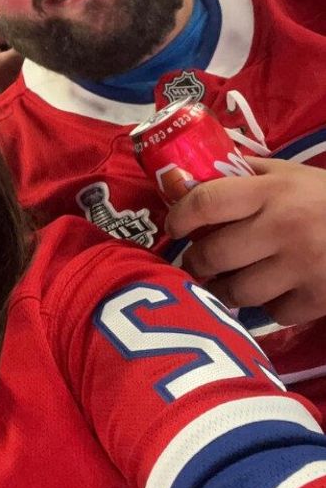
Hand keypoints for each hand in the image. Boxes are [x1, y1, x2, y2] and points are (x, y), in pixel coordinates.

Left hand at [167, 158, 325, 324]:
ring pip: (236, 291)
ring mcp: (301, 266)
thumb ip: (244, 175)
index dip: (179, 217)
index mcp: (271, 192)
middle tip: (197, 262)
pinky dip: (266, 307)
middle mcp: (283, 228)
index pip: (205, 203)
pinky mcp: (318, 299)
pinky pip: (272, 313)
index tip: (175, 227)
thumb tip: (187, 178)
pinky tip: (271, 293)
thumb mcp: (290, 175)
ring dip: (222, 289)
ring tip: (223, 283)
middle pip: (213, 254)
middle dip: (196, 262)